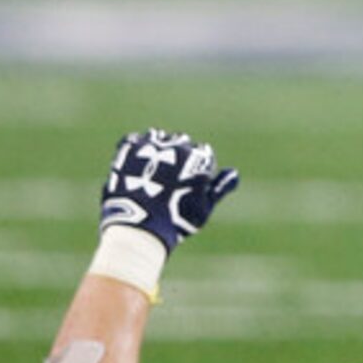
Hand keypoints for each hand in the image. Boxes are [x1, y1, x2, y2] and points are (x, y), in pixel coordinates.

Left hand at [99, 129, 239, 251]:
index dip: (196, 166)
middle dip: (177, 154)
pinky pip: (133, 139)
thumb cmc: (176, 221)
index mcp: (200, 159)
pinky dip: (135, 146)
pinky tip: (134, 159)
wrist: (139, 226)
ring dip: (157, 146)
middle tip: (167, 174)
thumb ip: (220, 187)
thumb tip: (233, 173)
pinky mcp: (129, 150)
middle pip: (181, 141)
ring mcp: (153, 147)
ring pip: (158, 136)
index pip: (202, 152)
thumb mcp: (204, 207)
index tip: (187, 179)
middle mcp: (178, 148)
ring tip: (150, 164)